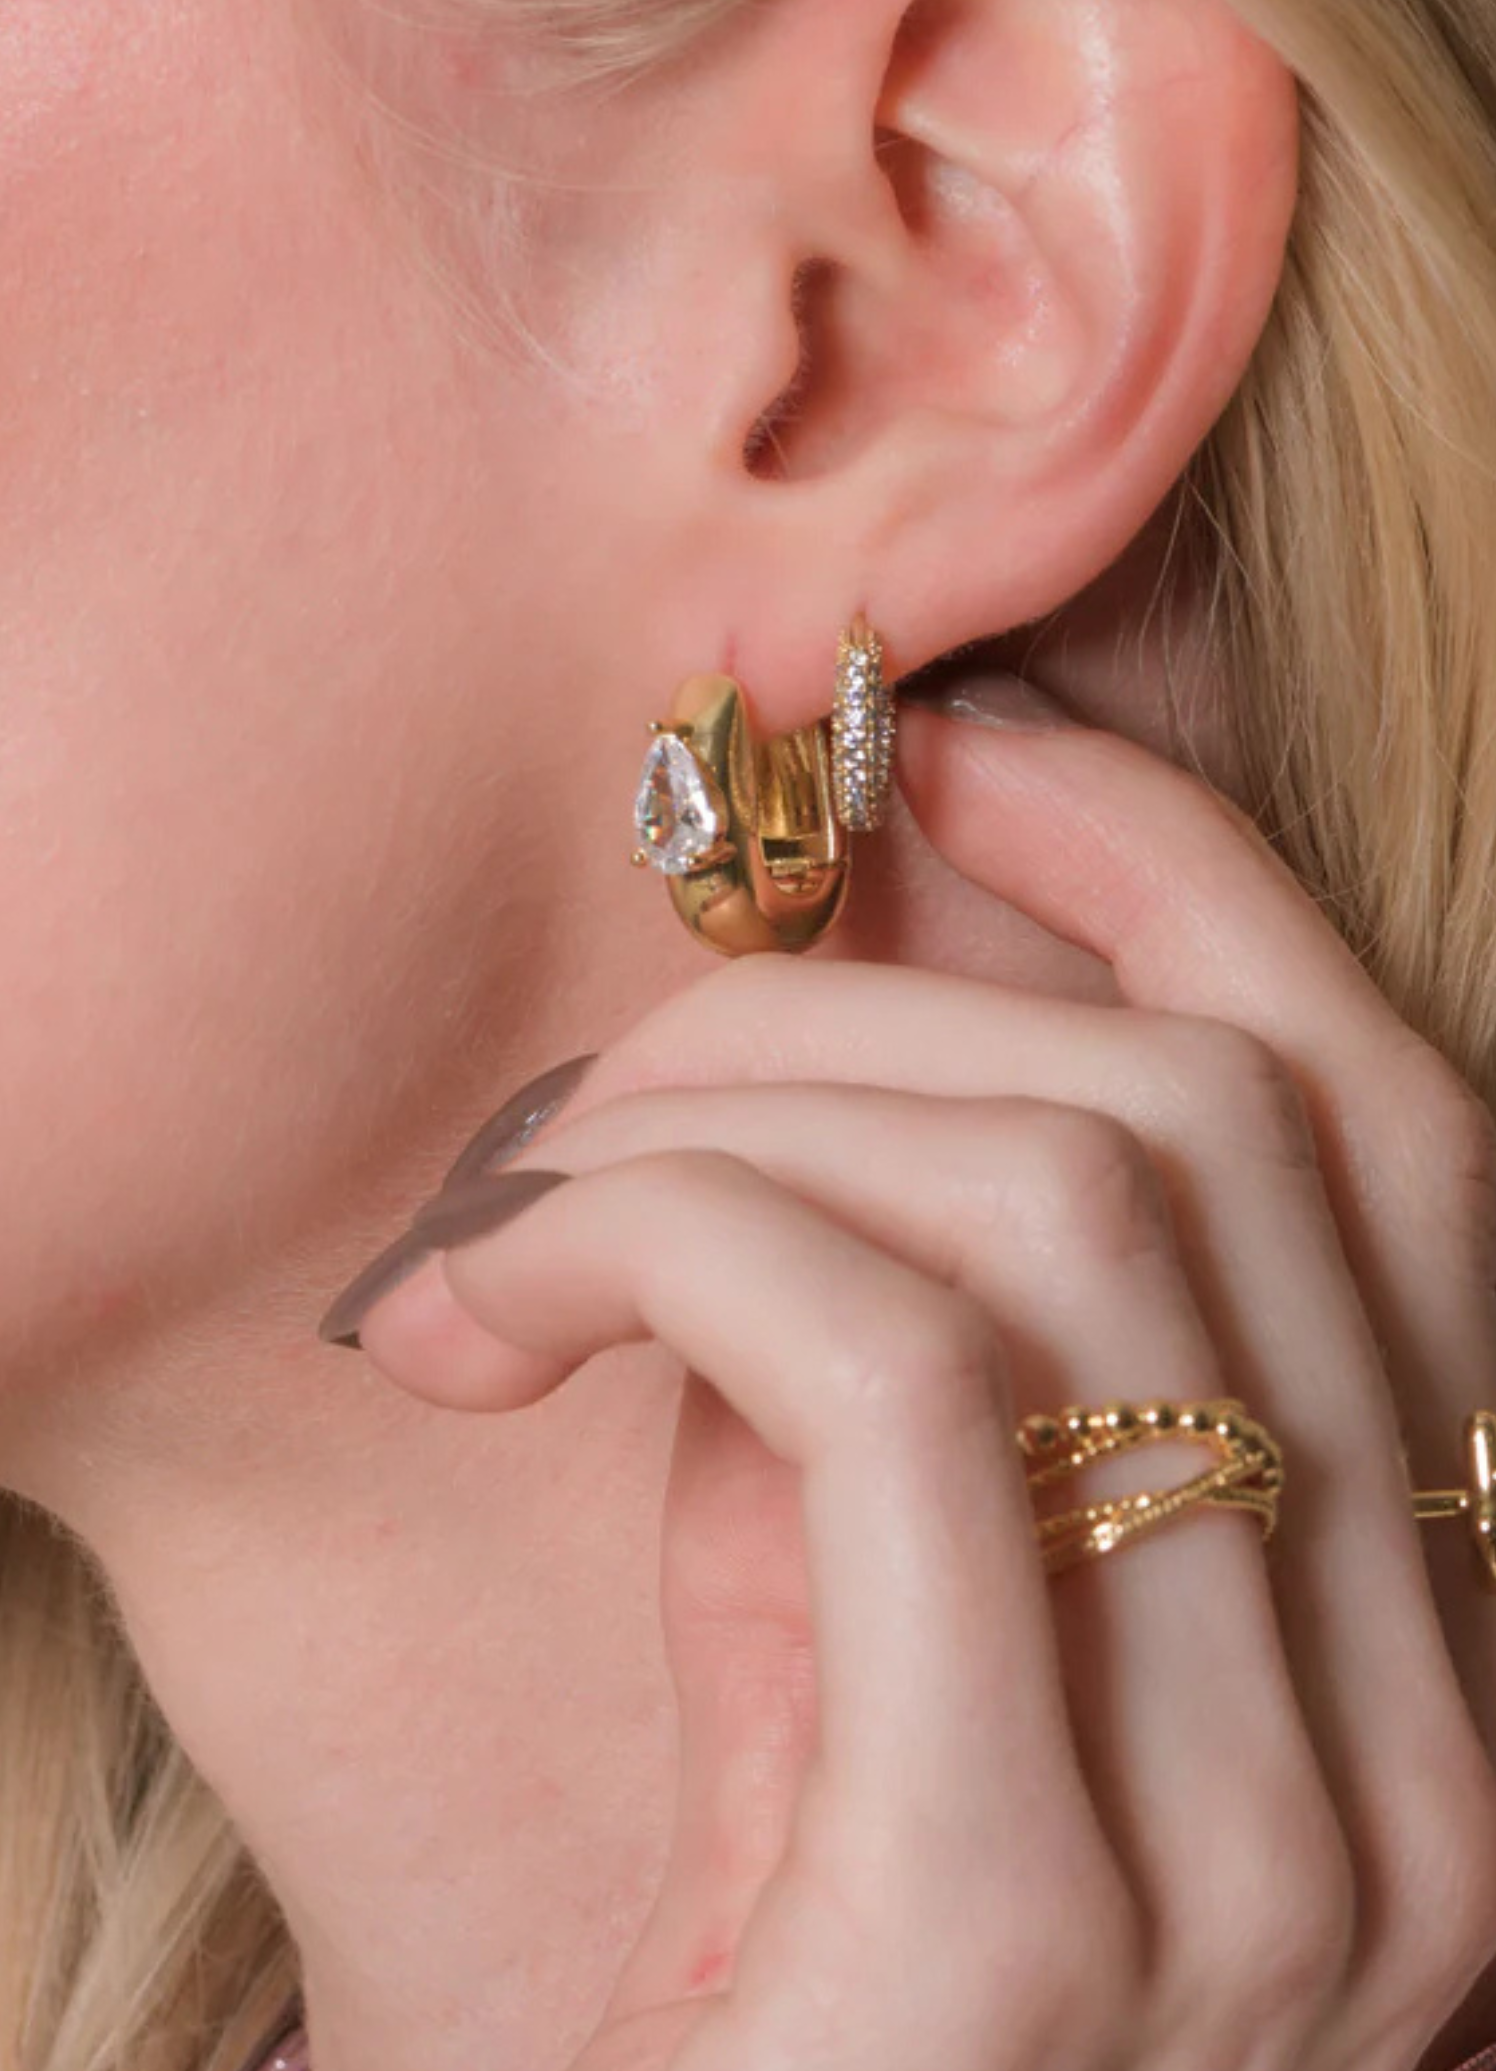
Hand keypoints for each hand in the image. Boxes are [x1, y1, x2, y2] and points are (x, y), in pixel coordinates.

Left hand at [354, 696, 1495, 2070]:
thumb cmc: (766, 1982)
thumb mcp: (879, 1643)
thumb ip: (924, 1396)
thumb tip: (828, 1084)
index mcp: (1435, 1647)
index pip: (1397, 1141)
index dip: (1193, 884)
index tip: (971, 762)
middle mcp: (1436, 1745)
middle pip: (1196, 1129)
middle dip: (858, 995)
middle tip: (604, 1071)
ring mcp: (1291, 1857)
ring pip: (1046, 1207)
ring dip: (718, 1125)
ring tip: (503, 1222)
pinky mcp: (1042, 1928)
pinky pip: (884, 1372)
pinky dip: (654, 1254)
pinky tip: (480, 1326)